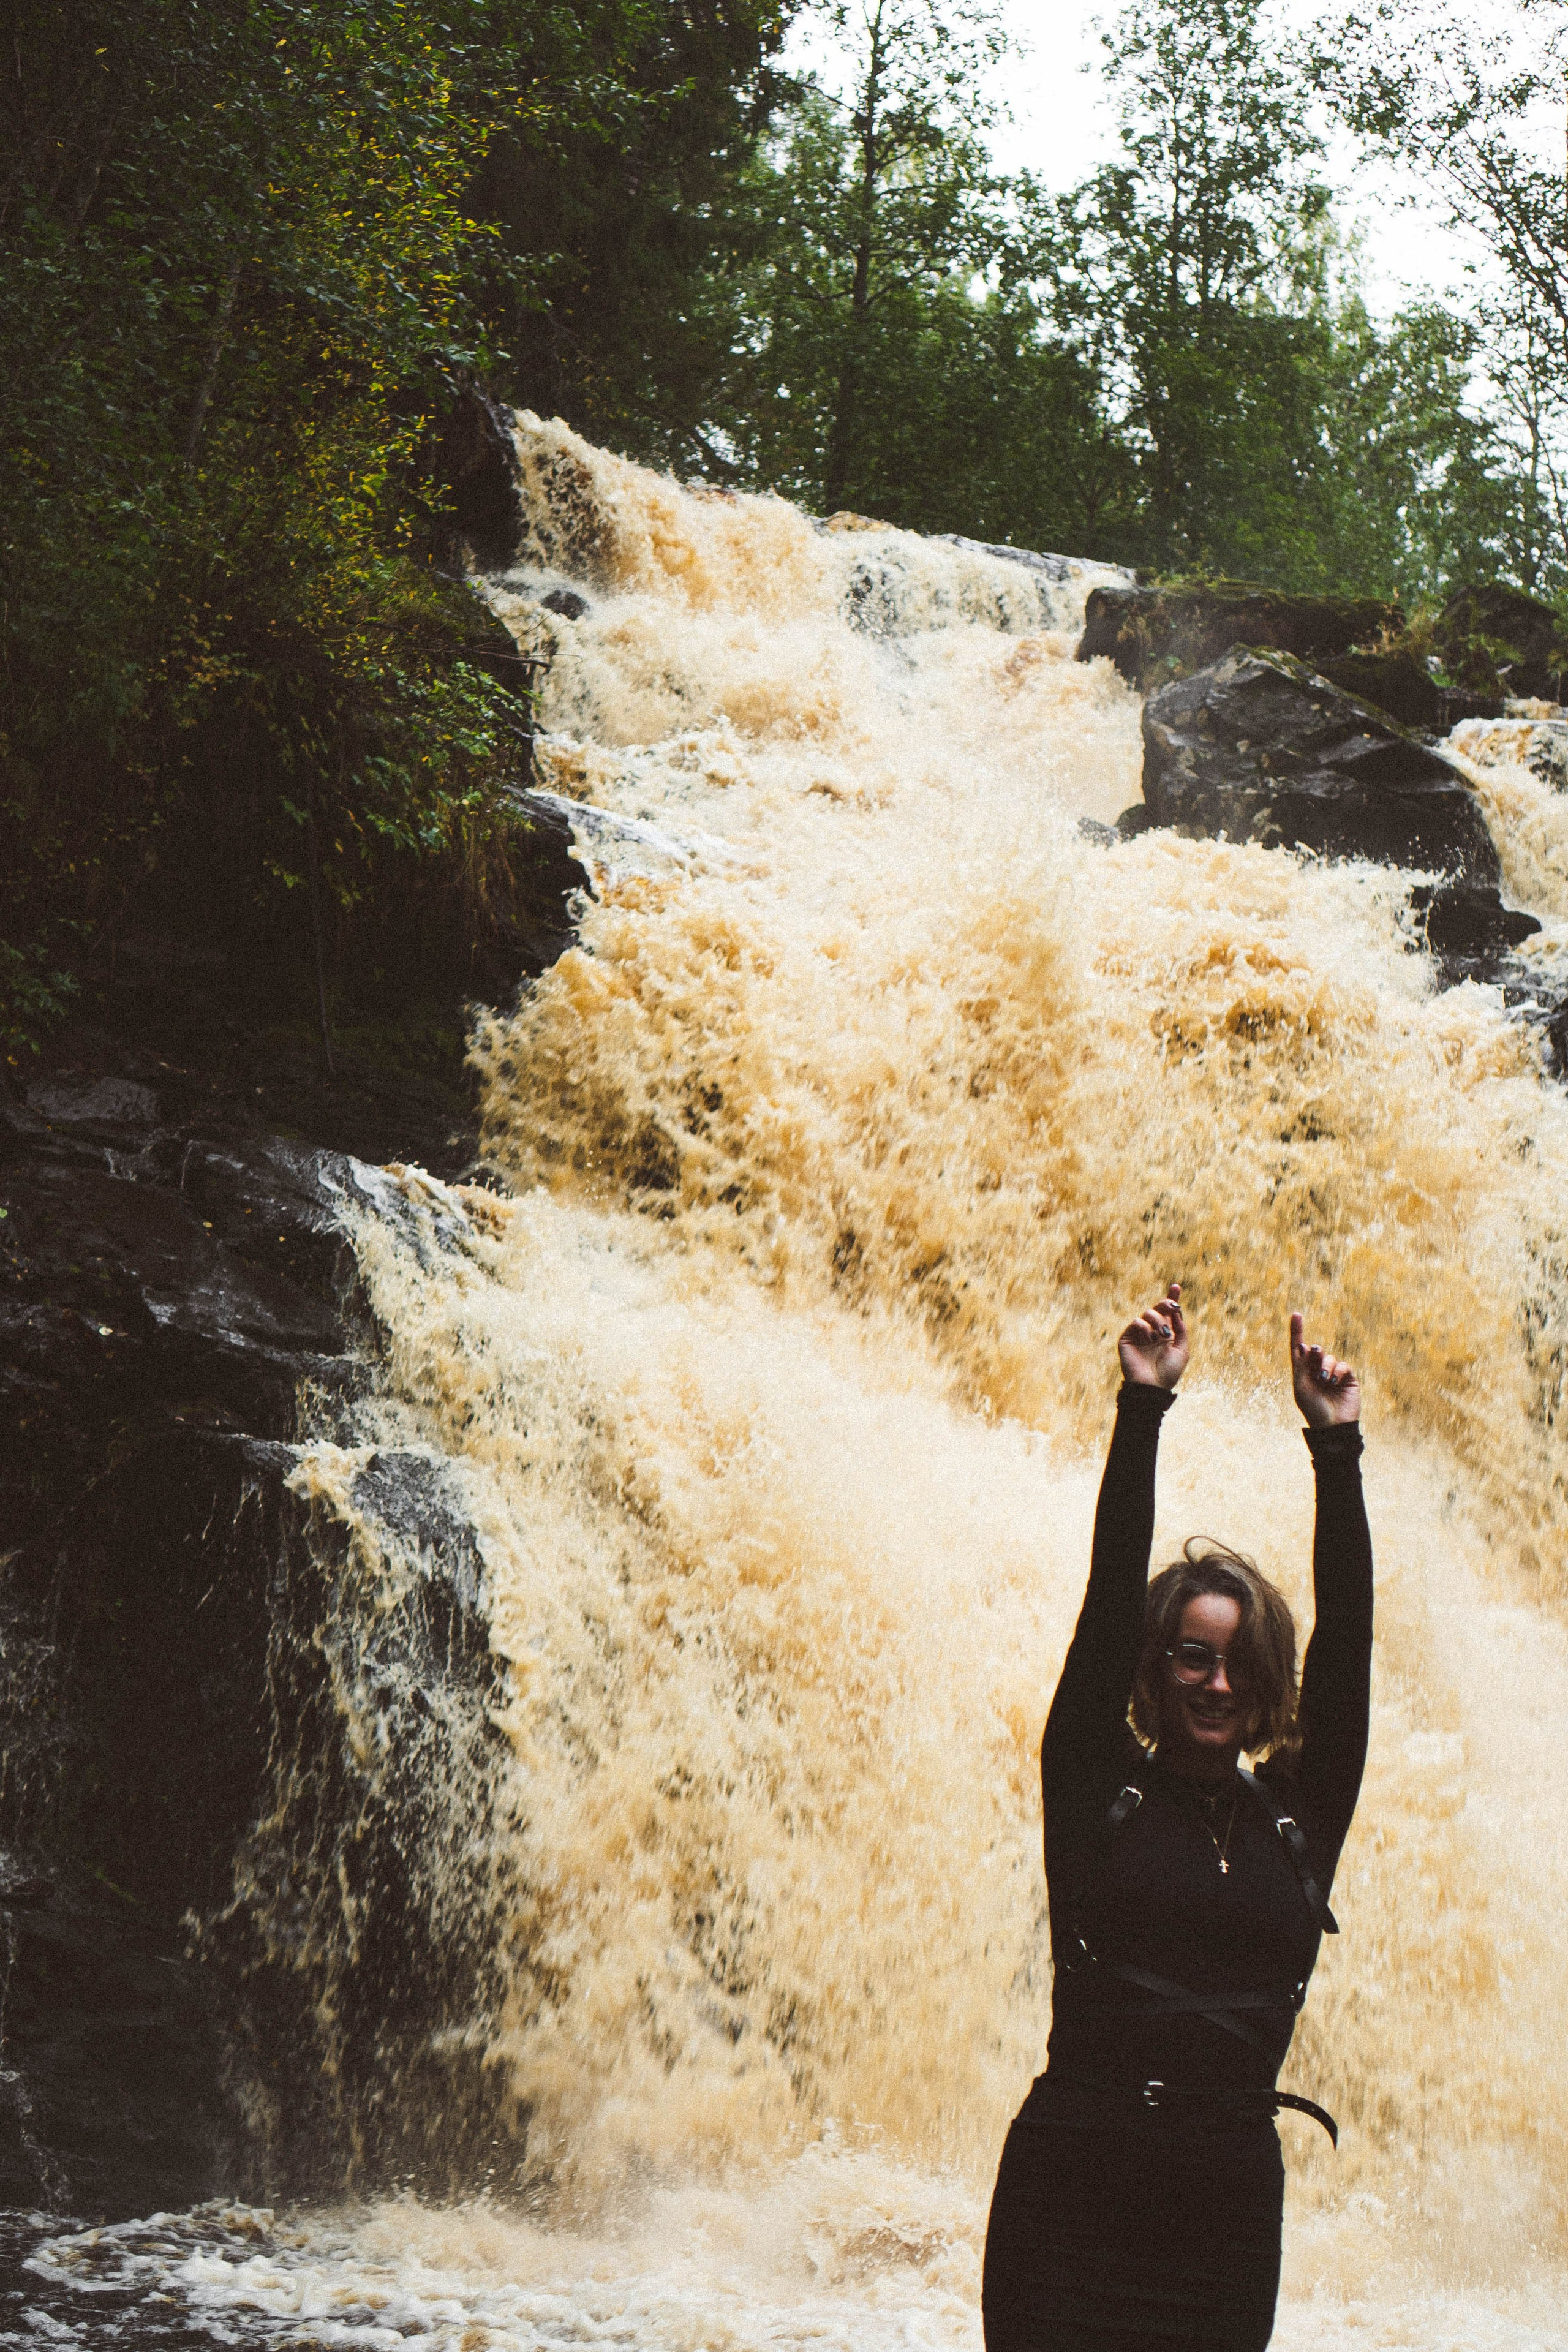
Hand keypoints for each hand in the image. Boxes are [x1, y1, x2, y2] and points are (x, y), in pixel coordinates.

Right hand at [1118, 1282, 1188, 1389]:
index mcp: (1167, 1333)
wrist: (1152, 1387)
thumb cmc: (1169, 1373)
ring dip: (1158, 1320)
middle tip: (1173, 1307)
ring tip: (1162, 1336)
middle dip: (1167, 1304)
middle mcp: (1153, 1331)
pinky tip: (1150, 1339)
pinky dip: (1144, 1327)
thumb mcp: (1182, 1350)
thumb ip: (1181, 1330)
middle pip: (1158, 1308)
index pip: (1169, 1313)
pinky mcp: (1127, 1338)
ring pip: (1147, 1313)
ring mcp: (1140, 1334)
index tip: (1176, 1287)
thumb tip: (1177, 1313)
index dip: (1172, 1298)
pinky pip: (1135, 1323)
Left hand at [1289, 1311, 1360, 1425]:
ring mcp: (1333, 1374)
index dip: (1297, 1331)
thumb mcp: (1301, 1386)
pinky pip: (1342, 1365)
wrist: (1332, 1426)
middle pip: (1315, 1351)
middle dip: (1315, 1352)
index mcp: (1303, 1372)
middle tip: (1314, 1354)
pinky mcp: (1347, 1378)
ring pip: (1329, 1357)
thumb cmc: (1313, 1408)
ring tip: (1324, 1380)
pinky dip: (1337, 1371)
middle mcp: (1317, 1371)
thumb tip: (1306, 1345)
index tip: (1296, 1314)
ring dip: (1325, 1365)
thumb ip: (1302, 1365)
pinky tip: (1334, 1382)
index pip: (1299, 1349)